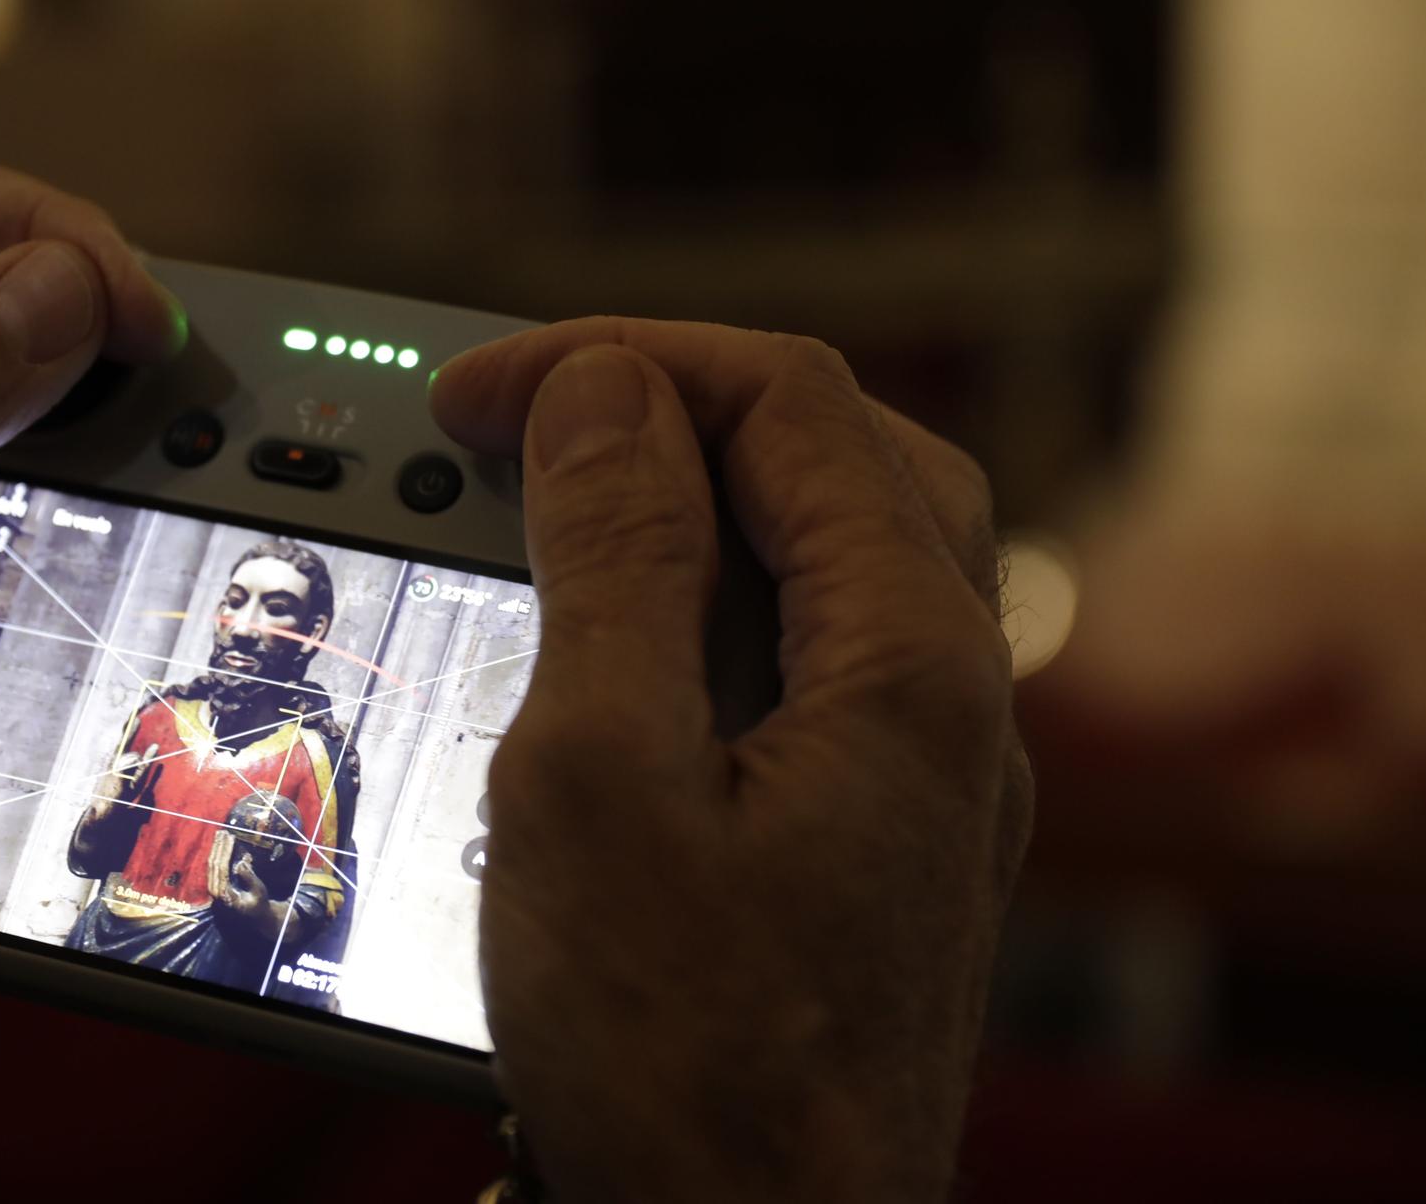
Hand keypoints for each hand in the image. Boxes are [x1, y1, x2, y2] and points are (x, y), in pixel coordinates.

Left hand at [0, 154, 181, 1128]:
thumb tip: (59, 292)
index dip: (50, 239)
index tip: (143, 321)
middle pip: (7, 325)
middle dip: (114, 345)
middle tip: (208, 412)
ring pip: (36, 450)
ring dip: (123, 458)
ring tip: (202, 489)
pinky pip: (31, 566)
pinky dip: (100, 557)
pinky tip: (136, 574)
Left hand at [207, 835, 270, 912]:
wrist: (255, 915)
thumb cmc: (259, 903)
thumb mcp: (258, 892)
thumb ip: (249, 878)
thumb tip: (240, 863)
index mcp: (225, 895)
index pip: (222, 869)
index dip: (225, 851)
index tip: (231, 838)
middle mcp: (215, 892)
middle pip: (214, 864)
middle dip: (219, 846)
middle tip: (224, 831)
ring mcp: (213, 888)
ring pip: (211, 864)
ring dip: (216, 848)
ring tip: (220, 834)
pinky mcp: (215, 885)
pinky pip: (213, 867)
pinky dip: (216, 854)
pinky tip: (219, 844)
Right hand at [431, 319, 1032, 1203]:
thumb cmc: (687, 1063)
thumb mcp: (600, 779)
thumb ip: (616, 559)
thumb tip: (604, 394)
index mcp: (908, 658)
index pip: (788, 405)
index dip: (621, 362)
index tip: (476, 398)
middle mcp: (950, 697)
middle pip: (839, 455)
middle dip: (675, 404)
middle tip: (530, 421)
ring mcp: (927, 768)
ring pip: (840, 547)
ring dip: (704, 495)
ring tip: (570, 497)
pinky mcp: (882, 829)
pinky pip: (822, 646)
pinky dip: (721, 595)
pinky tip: (632, 633)